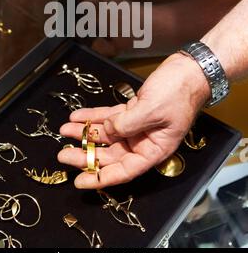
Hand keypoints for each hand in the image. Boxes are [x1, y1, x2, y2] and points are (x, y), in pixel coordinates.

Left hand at [58, 53, 209, 188]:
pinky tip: (77, 117)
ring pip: (106, 135)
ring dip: (85, 133)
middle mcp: (144, 141)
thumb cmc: (179, 93)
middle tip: (63, 155)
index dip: (101, 177)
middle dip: (86, 154)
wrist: (189, 70)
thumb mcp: (151, 110)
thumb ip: (126, 124)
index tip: (80, 181)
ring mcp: (137, 126)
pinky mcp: (132, 111)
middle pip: (110, 154)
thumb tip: (106, 130)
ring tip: (64, 131)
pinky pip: (108, 117)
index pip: (125, 170)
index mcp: (154, 149)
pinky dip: (93, 116)